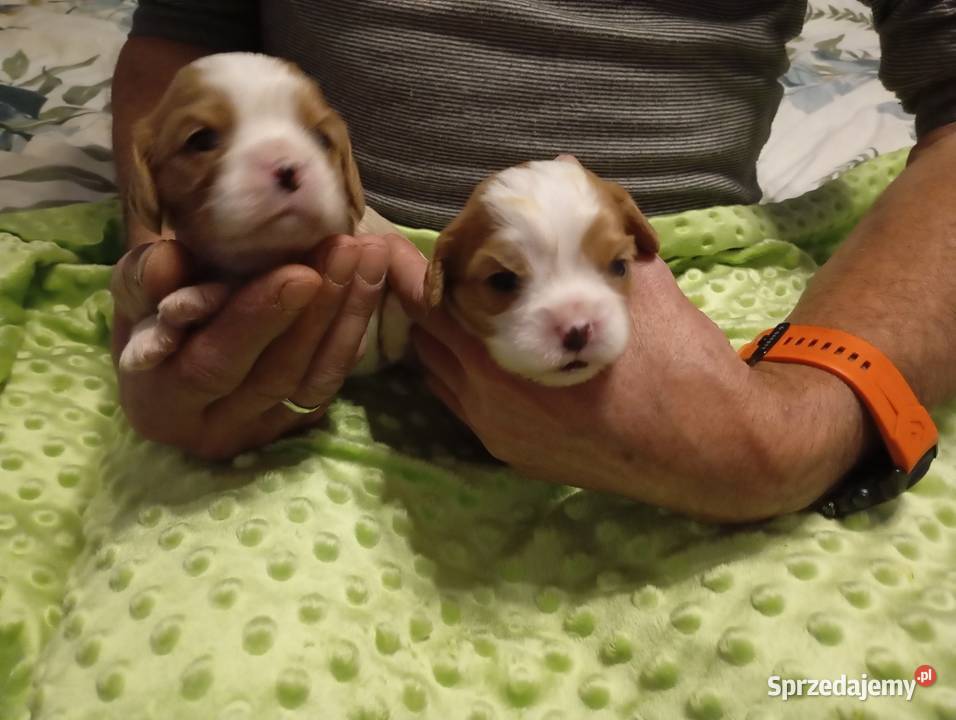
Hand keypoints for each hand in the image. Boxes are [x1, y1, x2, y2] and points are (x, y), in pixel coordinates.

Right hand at [110, 234, 389, 458]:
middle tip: (345, 250)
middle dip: (317, 309)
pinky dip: (353, 328)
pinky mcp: (297, 420)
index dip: (257, 320)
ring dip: (347, 311)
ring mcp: (262, 430)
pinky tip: (370, 281)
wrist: (171, 351)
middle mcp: (215, 430)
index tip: (299, 273)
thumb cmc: (149, 317)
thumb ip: (145, 280)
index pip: (214, 364)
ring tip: (367, 253)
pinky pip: (333, 377)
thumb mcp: (134, 295)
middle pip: (276, 374)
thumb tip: (167, 260)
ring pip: (315, 378)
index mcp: (160, 404)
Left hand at [386, 235, 870, 520]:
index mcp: (509, 359)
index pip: (431, 304)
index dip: (415, 269)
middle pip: (427, 339)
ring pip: (441, 375)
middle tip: (441, 268)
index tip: (408, 245)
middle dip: (429, 300)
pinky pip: (463, 405)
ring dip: (444, 337)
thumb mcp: (639, 289)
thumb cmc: (681, 367)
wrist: (713, 454)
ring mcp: (499, 437)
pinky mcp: (513, 457)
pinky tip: (493, 348)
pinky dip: (463, 371)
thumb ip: (589, 234)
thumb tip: (566, 176)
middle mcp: (489, 405)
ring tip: (464, 304)